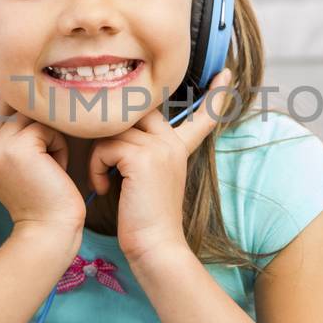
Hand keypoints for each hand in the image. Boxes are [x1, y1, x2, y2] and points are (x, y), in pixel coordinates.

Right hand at [0, 70, 84, 242]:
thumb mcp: (13, 164)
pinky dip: (58, 143)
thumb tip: (15, 100)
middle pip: (3, 102)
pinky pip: (45, 125)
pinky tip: (56, 166)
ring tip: (50, 161)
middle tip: (45, 151)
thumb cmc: (42, 197)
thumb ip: (7, 136)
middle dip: (30, 115)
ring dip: (48, 133)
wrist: (49, 229)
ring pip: (28, 111)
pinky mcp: (18, 146)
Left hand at [88, 68, 234, 266]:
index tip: (226, 75)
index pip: (201, 116)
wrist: (154, 247)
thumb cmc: (144, 220)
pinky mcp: (142, 156)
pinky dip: (96, 167)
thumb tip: (119, 129)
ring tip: (104, 181)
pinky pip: (105, 145)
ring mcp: (161, 147)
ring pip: (113, 129)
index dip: (215, 96)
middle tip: (104, 161)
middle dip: (113, 129)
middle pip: (136, 110)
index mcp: (179, 148)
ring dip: (98, 156)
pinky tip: (104, 188)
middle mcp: (173, 142)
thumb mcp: (148, 178)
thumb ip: (141, 150)